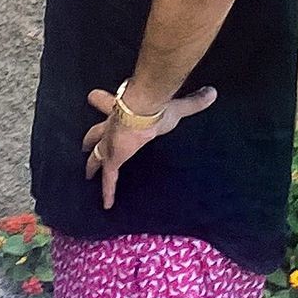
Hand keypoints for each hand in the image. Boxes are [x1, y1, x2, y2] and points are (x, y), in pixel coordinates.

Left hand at [82, 85, 216, 210]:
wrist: (143, 110)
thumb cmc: (157, 107)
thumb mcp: (177, 107)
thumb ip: (194, 101)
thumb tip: (213, 92)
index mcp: (124, 111)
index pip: (111, 104)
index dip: (102, 101)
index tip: (94, 98)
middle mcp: (112, 126)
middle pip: (97, 131)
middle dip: (91, 137)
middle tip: (84, 144)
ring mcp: (110, 143)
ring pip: (96, 154)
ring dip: (91, 163)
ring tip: (87, 173)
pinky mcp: (112, 158)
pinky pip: (108, 178)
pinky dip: (108, 192)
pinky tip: (107, 205)